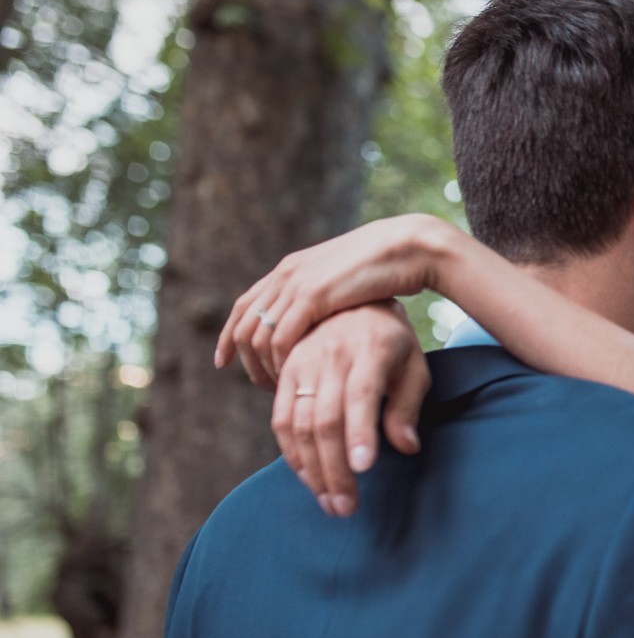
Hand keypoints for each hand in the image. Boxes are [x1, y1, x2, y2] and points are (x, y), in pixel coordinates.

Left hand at [218, 214, 458, 387]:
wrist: (407, 248)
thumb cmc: (388, 268)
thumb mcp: (344, 282)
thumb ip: (325, 295)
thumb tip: (321, 318)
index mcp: (290, 268)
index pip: (244, 305)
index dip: (228, 336)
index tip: (223, 362)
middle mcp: (285, 274)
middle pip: (244, 325)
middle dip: (246, 361)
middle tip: (262, 386)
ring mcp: (296, 284)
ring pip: (258, 336)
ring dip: (264, 367)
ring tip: (280, 389)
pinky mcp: (312, 296)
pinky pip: (281, 337)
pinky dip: (281, 362)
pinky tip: (294, 377)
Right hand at [274, 302, 429, 516]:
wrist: (354, 301)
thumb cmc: (393, 344)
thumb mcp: (414, 368)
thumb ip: (408, 407)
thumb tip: (407, 447)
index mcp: (371, 350)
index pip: (361, 396)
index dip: (361, 433)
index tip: (364, 469)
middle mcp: (332, 355)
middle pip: (326, 419)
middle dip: (335, 468)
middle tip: (346, 508)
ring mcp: (303, 363)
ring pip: (299, 425)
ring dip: (313, 470)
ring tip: (331, 504)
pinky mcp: (285, 373)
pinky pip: (281, 419)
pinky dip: (292, 453)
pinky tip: (309, 479)